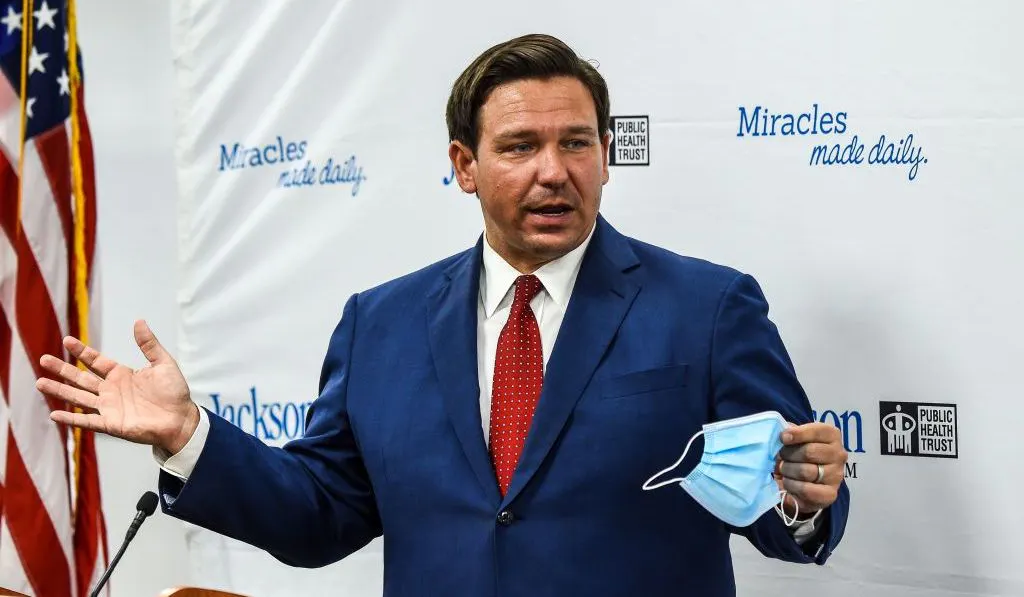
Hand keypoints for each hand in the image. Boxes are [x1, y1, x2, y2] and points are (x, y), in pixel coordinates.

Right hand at [35, 320, 198, 454]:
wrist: (181, 419)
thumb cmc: (174, 393)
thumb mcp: (163, 364)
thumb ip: (149, 345)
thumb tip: (139, 321)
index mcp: (121, 374)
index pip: (95, 361)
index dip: (81, 351)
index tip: (66, 340)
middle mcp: (111, 390)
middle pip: (81, 378)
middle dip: (62, 369)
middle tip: (42, 359)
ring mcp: (109, 408)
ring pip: (78, 397)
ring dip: (59, 391)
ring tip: (39, 383)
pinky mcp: (111, 424)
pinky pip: (87, 421)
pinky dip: (71, 419)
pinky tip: (54, 414)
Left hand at [774, 423, 846, 518]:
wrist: (803, 482)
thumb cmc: (798, 454)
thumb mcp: (795, 439)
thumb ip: (790, 433)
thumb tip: (784, 433)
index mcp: (831, 436)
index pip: (818, 431)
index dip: (798, 434)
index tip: (783, 438)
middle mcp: (838, 454)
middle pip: (809, 452)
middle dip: (788, 455)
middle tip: (781, 458)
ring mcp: (836, 475)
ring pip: (806, 471)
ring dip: (788, 471)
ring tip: (784, 470)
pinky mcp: (830, 494)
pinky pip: (807, 490)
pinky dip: (792, 486)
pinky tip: (789, 483)